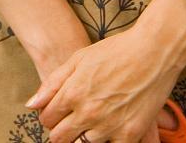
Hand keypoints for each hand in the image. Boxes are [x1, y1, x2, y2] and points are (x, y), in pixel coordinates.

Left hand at [24, 29, 185, 142]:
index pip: (47, 119)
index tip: (56, 113)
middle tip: (69, 123)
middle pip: (60, 138)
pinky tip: (110, 128)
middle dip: (61, 131)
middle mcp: (87, 113)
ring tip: (92, 122)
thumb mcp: (78, 59)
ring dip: (84, 136)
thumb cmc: (115, 51)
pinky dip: (108, 139)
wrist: (153, 51)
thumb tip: (32, 104)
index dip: (49, 116)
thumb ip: (52, 84)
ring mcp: (109, 125)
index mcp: (72, 94)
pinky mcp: (130, 134)